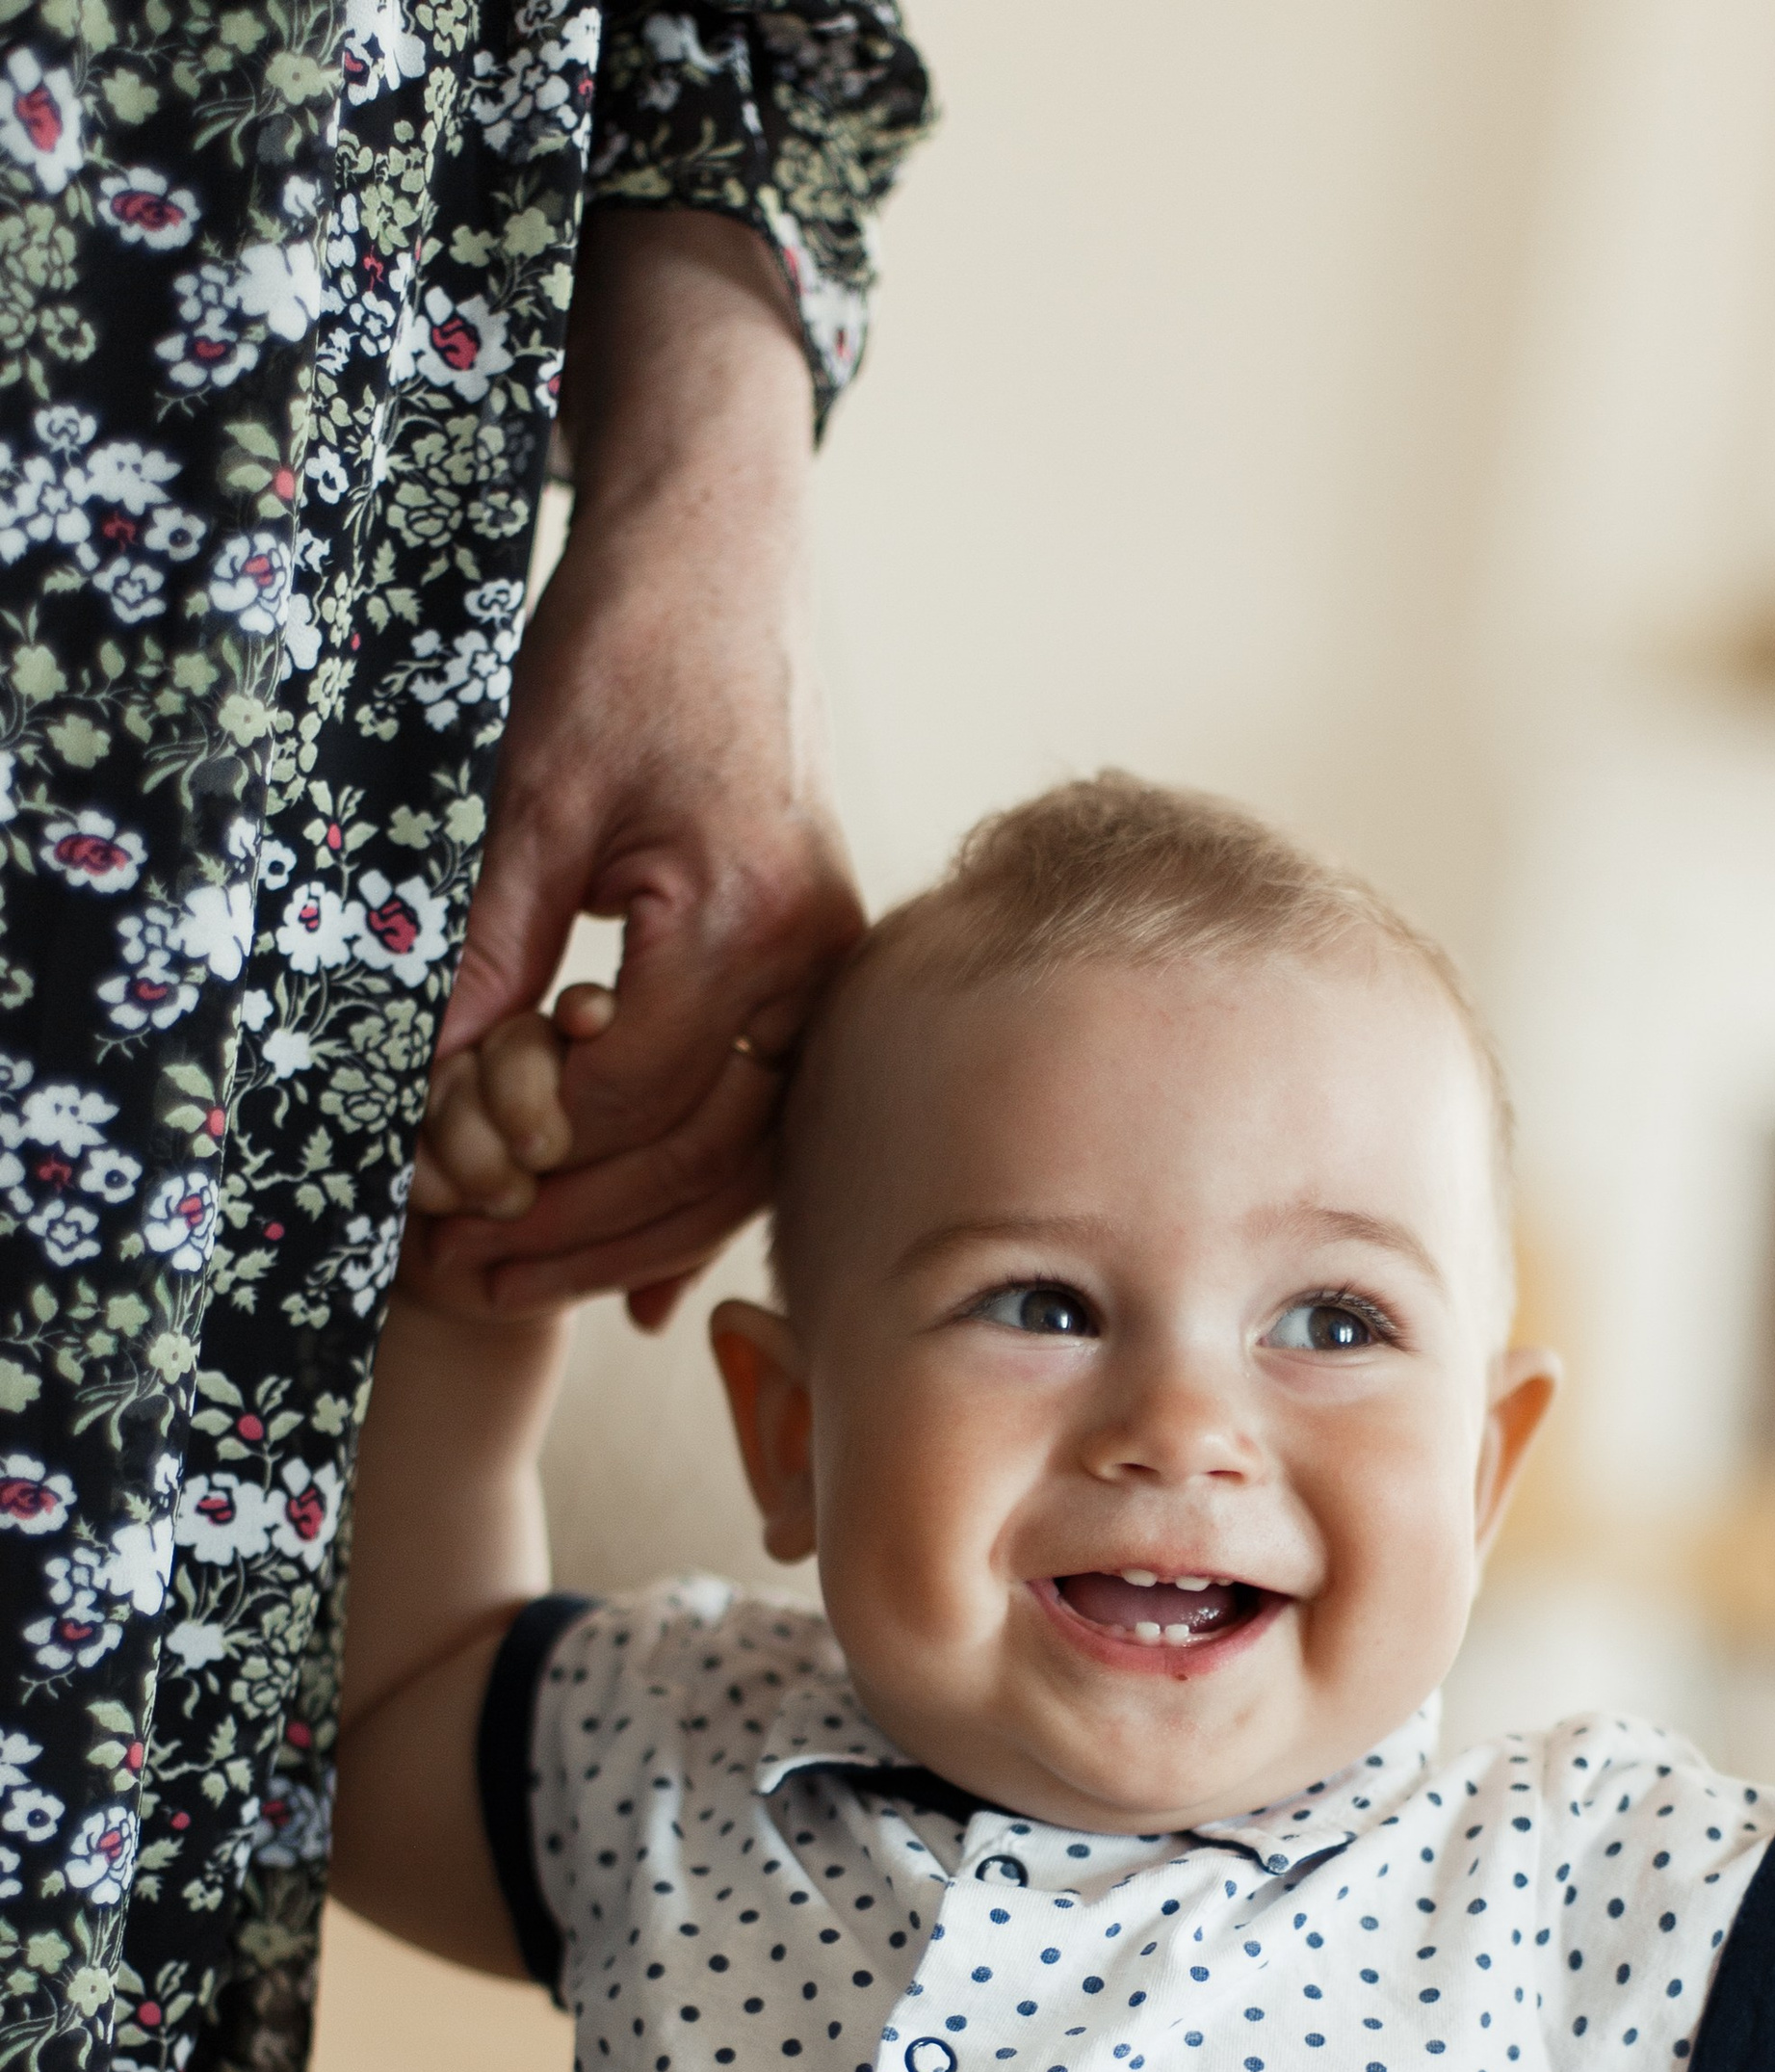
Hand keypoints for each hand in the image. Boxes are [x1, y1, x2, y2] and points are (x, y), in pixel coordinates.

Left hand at [416, 207, 862, 1333]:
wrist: (718, 561)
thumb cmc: (628, 649)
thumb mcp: (528, 795)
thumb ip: (487, 954)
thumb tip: (428, 1096)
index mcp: (752, 917)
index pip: (634, 1093)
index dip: (523, 1147)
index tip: (429, 1177)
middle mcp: (818, 965)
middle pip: (703, 1157)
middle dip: (574, 1229)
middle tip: (458, 1274)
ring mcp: (830, 979)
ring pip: (739, 1162)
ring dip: (626, 1237)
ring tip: (514, 1283)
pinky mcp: (815, 981)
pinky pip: (758, 1125)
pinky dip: (686, 1205)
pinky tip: (630, 1290)